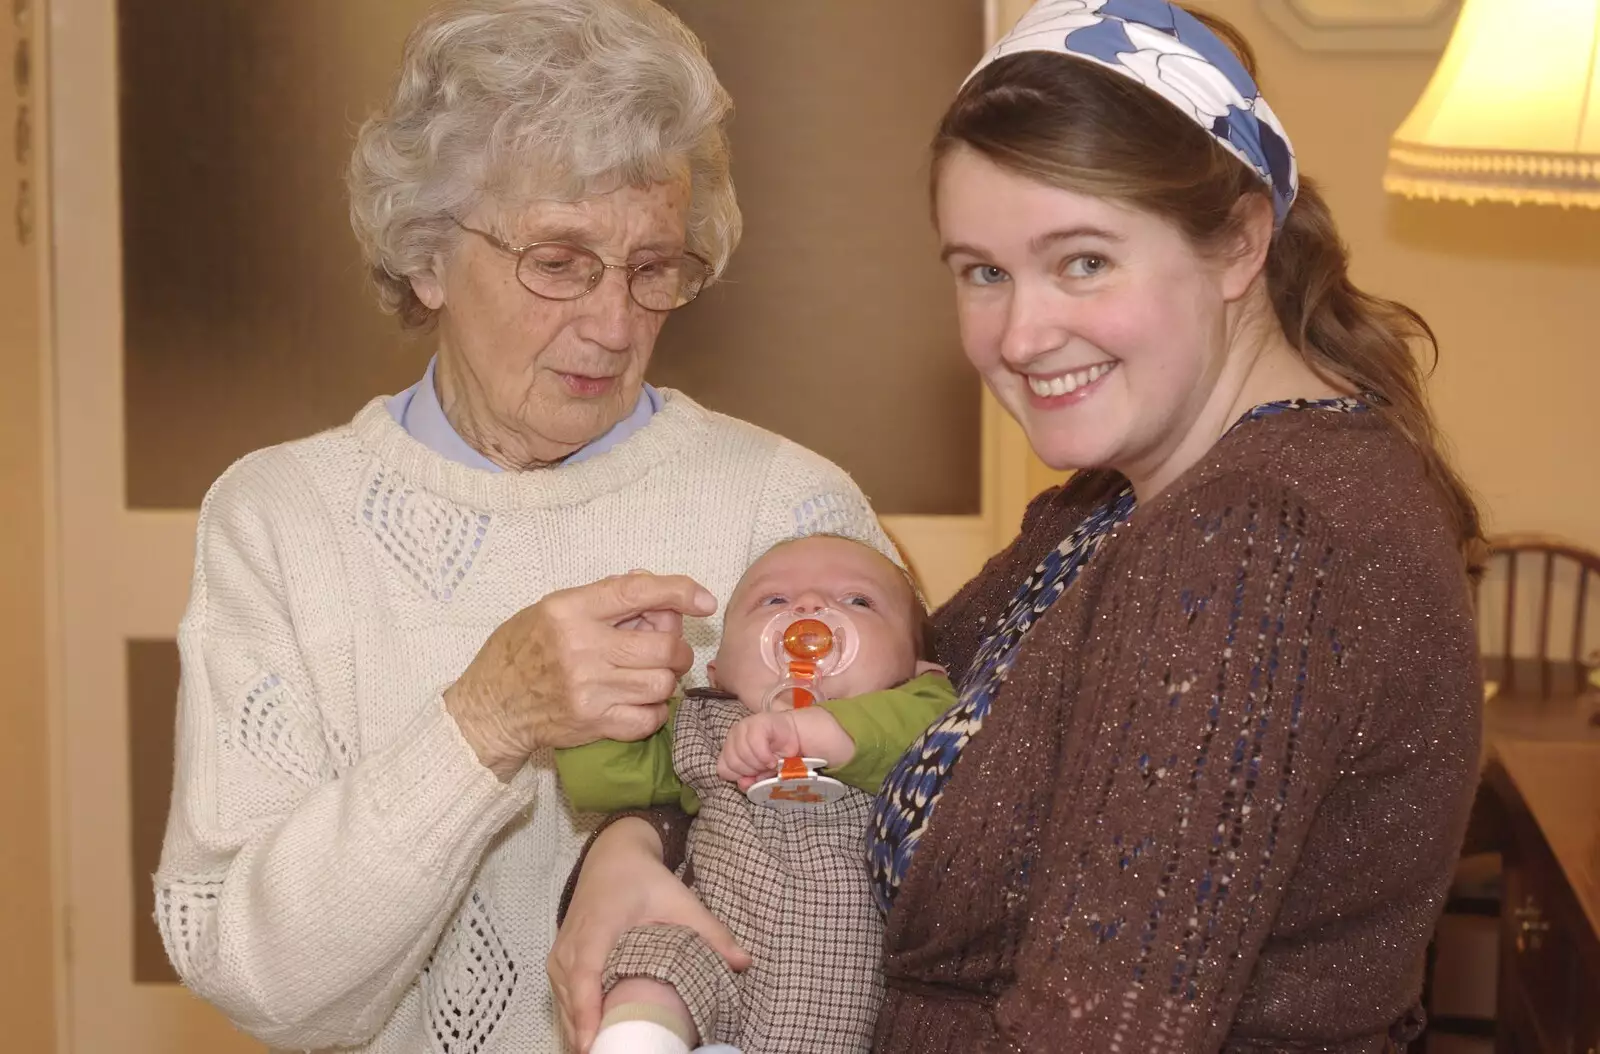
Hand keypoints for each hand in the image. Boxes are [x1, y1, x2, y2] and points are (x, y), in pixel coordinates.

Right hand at [444, 572, 716, 780]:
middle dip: (676, 646)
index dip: (678, 592)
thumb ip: (603, 597)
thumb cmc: (520, 650)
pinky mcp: (594, 723)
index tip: (704, 600)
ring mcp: (589, 689)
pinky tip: (639, 702)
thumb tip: (653, 586)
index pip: (636, 592)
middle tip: (665, 649)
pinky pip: (650, 718)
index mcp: (570, 611)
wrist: (489, 708)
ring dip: (666, 679)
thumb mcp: (552, 609)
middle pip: (662, 645)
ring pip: (662, 683)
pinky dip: (655, 710)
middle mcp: (581, 648)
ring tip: (649, 675)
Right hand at [548, 818, 750, 1052]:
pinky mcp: (558, 961)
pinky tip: (592, 1040)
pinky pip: (561, 997)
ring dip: (578, 1031)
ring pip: (562, 1002)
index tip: (591, 1043)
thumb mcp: (680, 899)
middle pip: (570, 998)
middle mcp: (572, 942)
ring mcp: (560, 953)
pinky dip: (573, 1020)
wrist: (612, 858)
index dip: (586, 1010)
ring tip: (601, 1053)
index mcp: (599, 925)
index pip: (585, 973)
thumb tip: (744, 962)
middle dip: (584, 1033)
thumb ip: (711, 931)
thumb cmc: (644, 879)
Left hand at [717, 709, 854, 790]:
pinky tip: (773, 759)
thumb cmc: (781, 758)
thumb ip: (752, 780)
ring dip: (759, 764)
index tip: (756, 776)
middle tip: (766, 768)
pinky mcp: (759, 722)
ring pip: (740, 754)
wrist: (802, 740)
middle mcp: (735, 735)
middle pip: (731, 762)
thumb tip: (744, 784)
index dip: (740, 776)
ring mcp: (745, 726)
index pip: (723, 768)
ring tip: (771, 763)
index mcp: (732, 747)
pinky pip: (754, 743)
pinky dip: (764, 756)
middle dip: (751, 770)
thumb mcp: (765, 774)